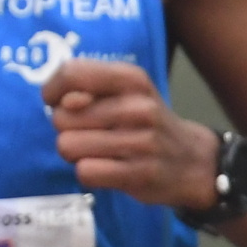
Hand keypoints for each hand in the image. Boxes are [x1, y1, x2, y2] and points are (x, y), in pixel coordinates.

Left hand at [42, 58, 215, 213]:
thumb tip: (62, 103)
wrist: (193, 160)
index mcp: (131, 78)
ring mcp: (141, 141)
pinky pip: (84, 171)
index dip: (52, 91)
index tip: (61, 103)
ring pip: (68, 145)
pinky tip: (107, 169)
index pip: (70, 73)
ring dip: (75, 153)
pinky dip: (89, 172)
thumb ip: (86, 87)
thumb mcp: (125, 91)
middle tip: (93, 132)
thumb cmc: (145, 122)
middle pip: (62, 116)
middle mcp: (138, 106)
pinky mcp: (138, 174)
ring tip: (99, 152)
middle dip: (67, 128)